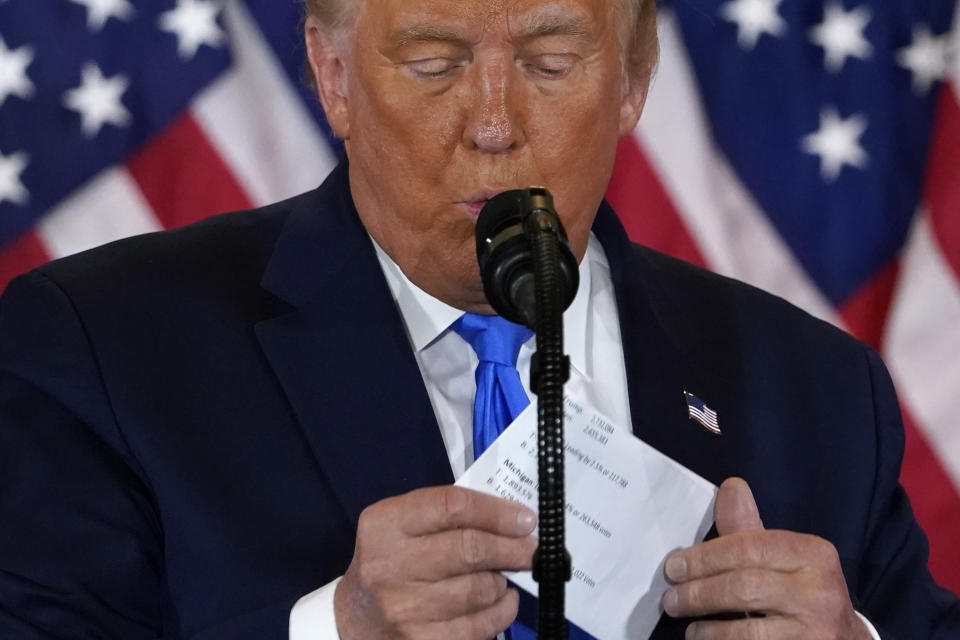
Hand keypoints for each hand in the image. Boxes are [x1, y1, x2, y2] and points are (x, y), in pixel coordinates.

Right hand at [334, 485, 536, 639]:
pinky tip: (502, 601)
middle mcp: (390, 564)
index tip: (525, 518)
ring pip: (478, 590)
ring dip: (501, 581)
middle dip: (511, 548)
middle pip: (469, 549)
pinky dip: (501, 612)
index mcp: (386, 524)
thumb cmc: (391, 559)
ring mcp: (404, 608)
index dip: (496, 511)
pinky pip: (477, 627)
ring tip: (504, 574)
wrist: (356, 617)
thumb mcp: (403, 524)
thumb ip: (448, 515)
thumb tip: (513, 519)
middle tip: (531, 548)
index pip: (452, 507)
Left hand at [662, 478, 870, 638]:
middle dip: (701, 592)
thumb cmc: (803, 593)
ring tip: (690, 627)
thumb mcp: (782, 557)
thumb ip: (750, 528)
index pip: (749, 547)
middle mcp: (820, 590)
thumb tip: (731, 487)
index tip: (674, 566)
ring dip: (710, 628)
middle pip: (746, 586)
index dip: (705, 557)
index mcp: (813, 553)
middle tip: (672, 599)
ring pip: (749, 630)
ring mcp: (817, 630)